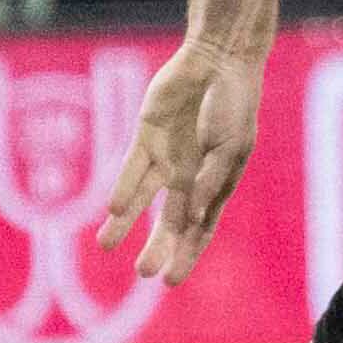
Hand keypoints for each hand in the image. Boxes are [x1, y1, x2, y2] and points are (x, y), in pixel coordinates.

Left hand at [96, 38, 267, 284]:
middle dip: (159, 247)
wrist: (220, 61)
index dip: (187, 253)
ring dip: (125, 223)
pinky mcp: (148, 136)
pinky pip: (132, 168)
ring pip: (143, 198)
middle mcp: (190, 174)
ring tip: (106, 245)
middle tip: (146, 273)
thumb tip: (193, 215)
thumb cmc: (236, 103)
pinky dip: (124, 188)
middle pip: (170, 219)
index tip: (172, 280)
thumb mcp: (232, 146)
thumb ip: (211, 180)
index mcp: (217, 181)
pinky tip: (115, 209)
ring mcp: (167, 156)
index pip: (200, 226)